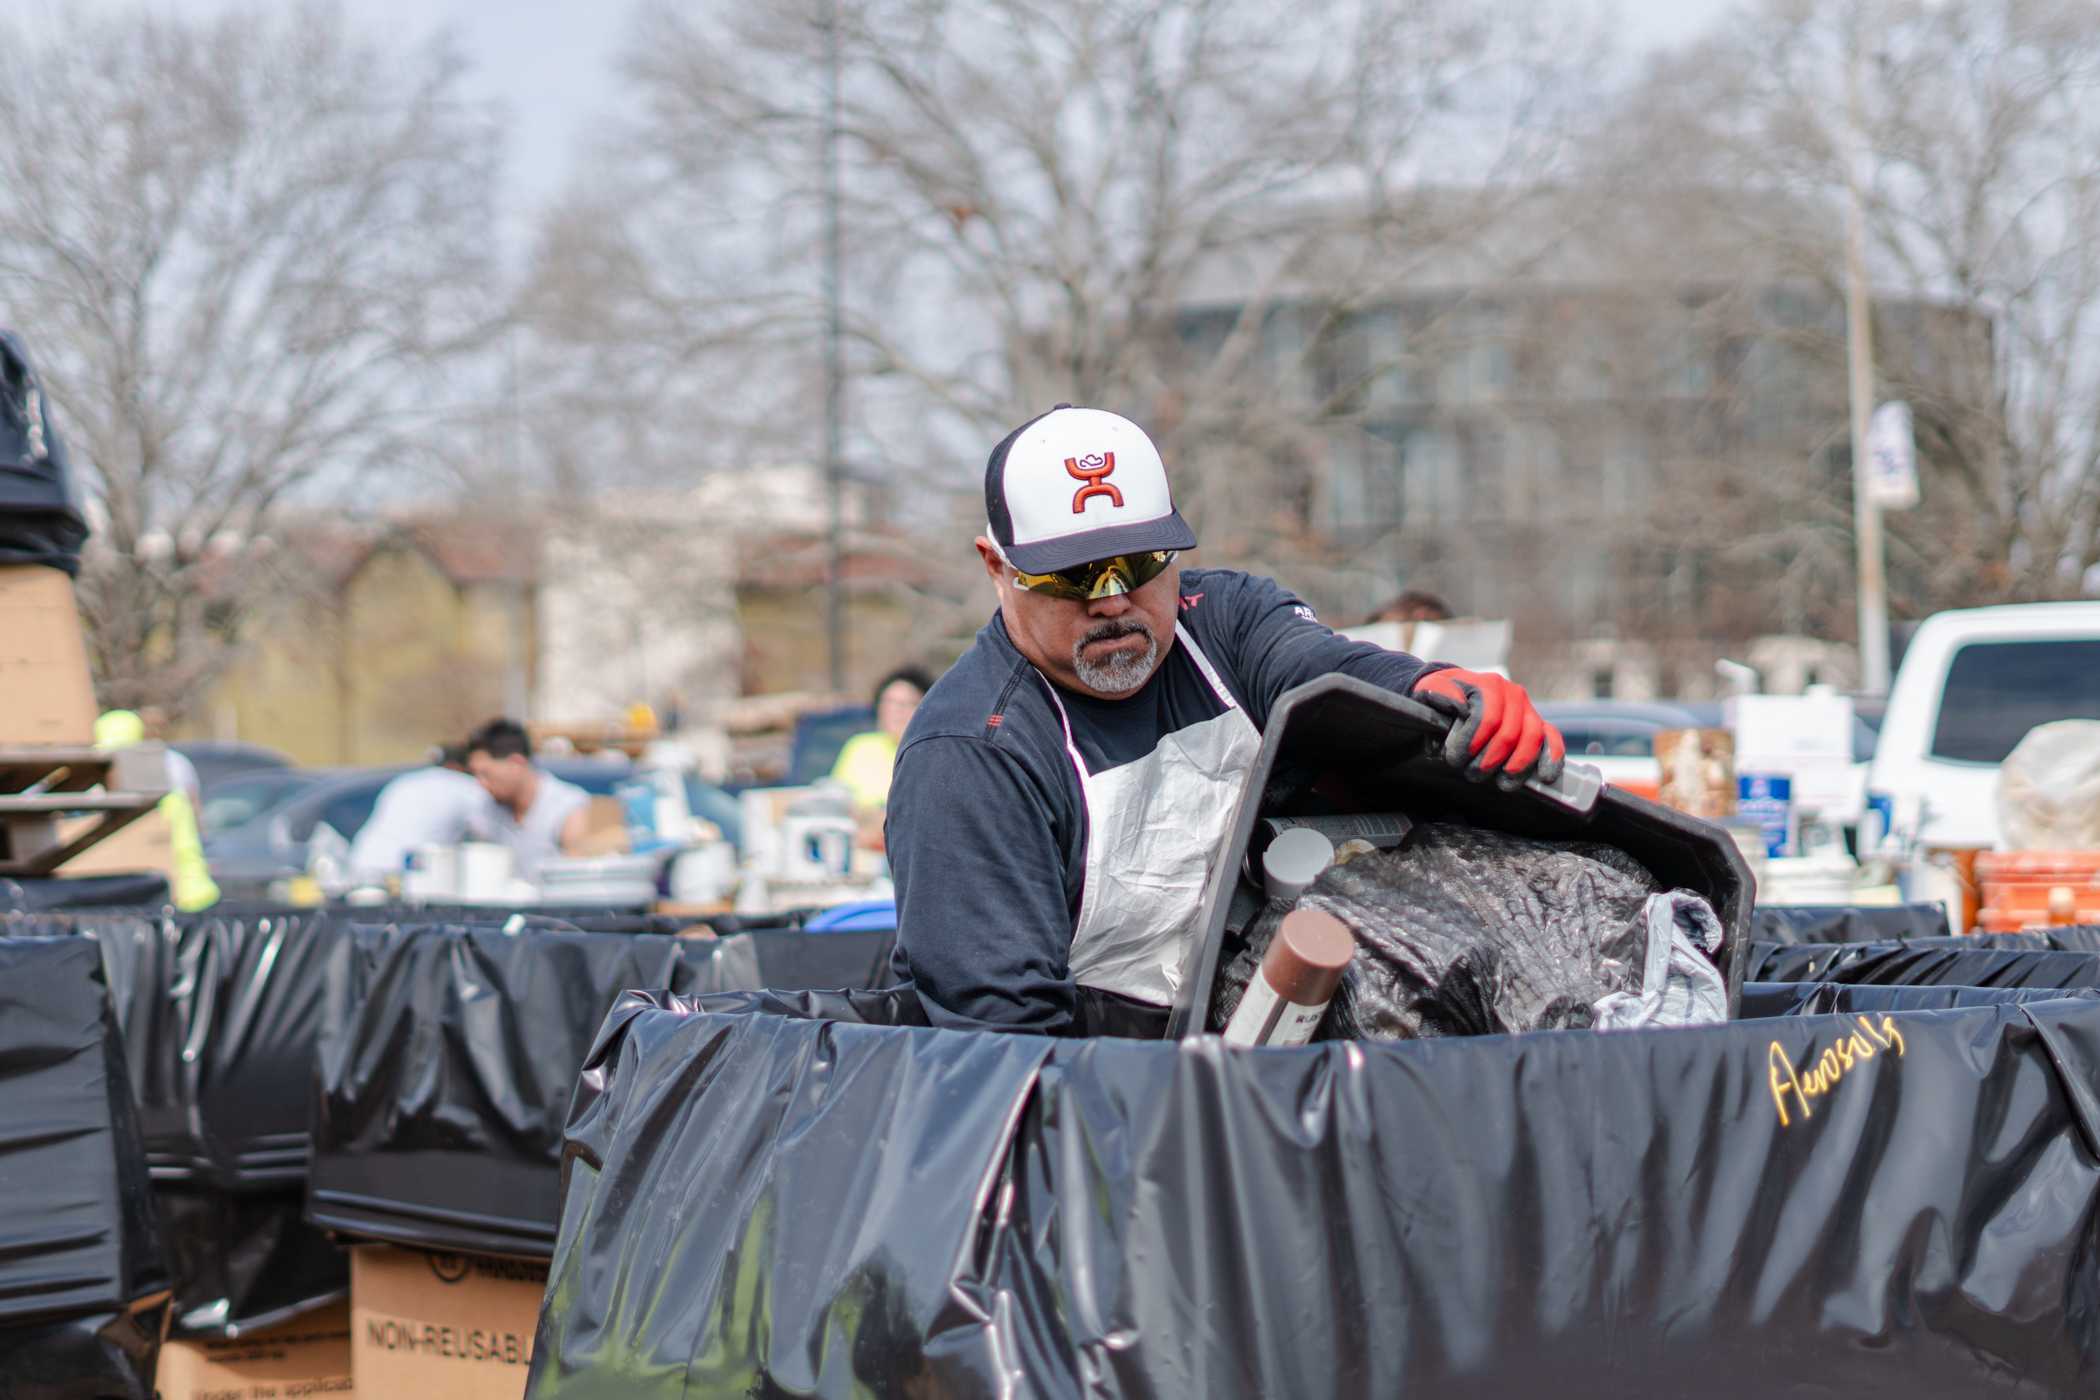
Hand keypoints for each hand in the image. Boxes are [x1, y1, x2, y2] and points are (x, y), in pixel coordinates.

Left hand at [1411, 668, 1565, 789]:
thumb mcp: (1431, 690)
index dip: (1472, 743)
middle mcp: (1513, 694)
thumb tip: (1457, 703)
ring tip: (1499, 782)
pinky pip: (1551, 739)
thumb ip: (1439, 693)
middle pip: (1509, 734)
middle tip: (1472, 774)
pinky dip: (1551, 758)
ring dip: (1515, 766)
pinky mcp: (1537, 725)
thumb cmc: (1442, 697)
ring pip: (1532, 739)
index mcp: (1489, 684)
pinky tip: (1544, 777)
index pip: (1487, 719)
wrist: (1455, 694)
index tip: (1455, 759)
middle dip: (1489, 760)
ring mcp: (1528, 709)